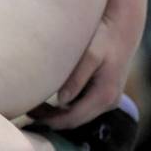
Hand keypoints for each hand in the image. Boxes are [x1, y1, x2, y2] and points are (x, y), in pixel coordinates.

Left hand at [33, 11, 141, 128]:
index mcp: (105, 95)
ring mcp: (108, 99)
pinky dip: (65, 108)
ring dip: (56, 115)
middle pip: (75, 120)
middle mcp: (109, 102)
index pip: (74, 118)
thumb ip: (76, 78)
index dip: (51, 122)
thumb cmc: (105, 38)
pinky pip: (81, 107)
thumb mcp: (90, 55)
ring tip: (33, 109)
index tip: (31, 120)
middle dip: (51, 120)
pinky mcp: (103, 94)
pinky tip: (47, 102)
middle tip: (27, 114)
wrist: (124, 28)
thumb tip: (61, 101)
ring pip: (78, 115)